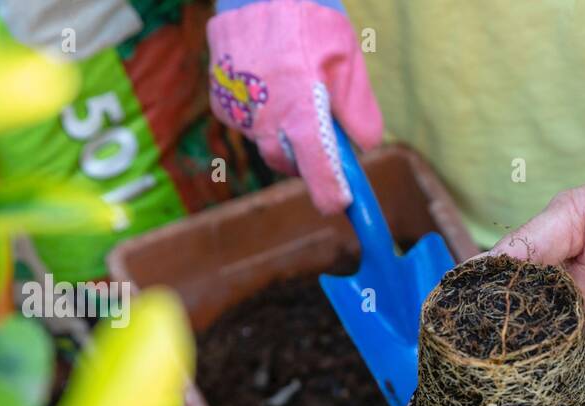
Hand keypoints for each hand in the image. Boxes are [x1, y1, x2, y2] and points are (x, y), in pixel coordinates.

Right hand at [207, 0, 381, 213]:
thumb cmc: (310, 22)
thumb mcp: (348, 61)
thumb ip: (359, 110)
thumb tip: (365, 145)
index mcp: (302, 114)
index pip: (319, 174)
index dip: (331, 194)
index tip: (340, 203)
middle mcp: (266, 121)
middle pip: (289, 162)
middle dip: (306, 158)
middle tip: (320, 135)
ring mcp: (238, 112)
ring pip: (267, 139)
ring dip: (283, 127)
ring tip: (292, 85)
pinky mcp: (219, 99)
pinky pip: (247, 119)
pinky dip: (261, 109)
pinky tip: (268, 78)